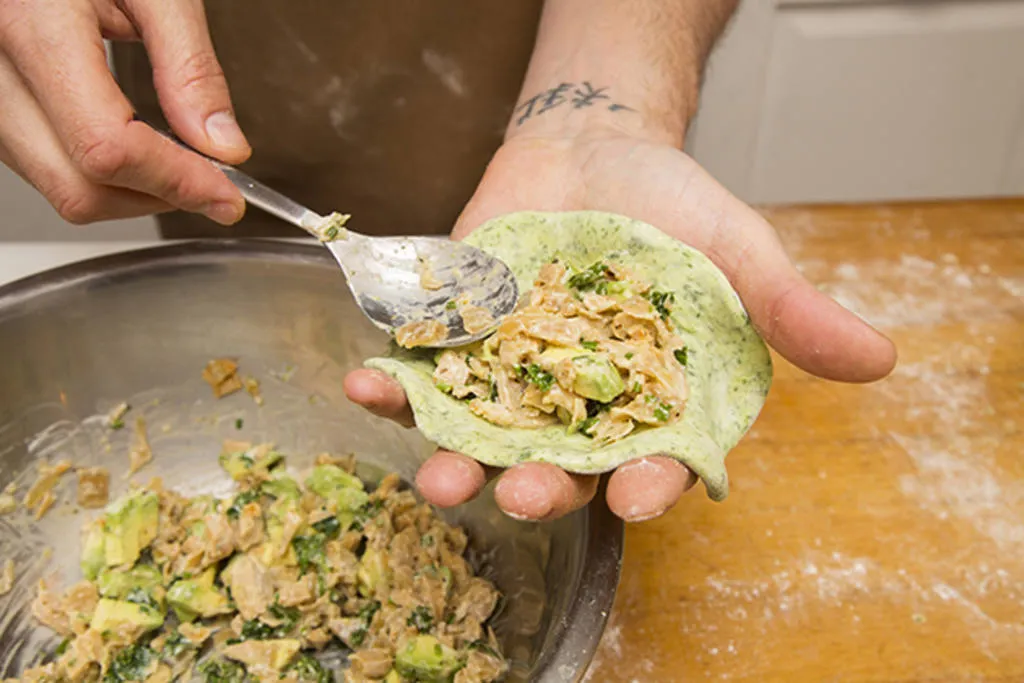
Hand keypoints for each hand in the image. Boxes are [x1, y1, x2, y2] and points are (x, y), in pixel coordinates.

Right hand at [0, 0, 247, 224]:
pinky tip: (134, 144)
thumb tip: (223, 145)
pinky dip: (96, 170)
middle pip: (77, 185)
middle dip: (155, 198)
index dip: (177, 183)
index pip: (108, 146)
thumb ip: (190, 66)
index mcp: (32, 22)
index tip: (227, 195)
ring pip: (56, 185)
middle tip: (212, 186)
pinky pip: (40, 161)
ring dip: (127, 191)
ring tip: (177, 162)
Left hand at [345, 130, 897, 521]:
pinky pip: (424, 374)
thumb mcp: (738, 251)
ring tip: (438, 477)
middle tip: (524, 494)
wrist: (593, 146)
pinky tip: (369, 384)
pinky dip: (394, 385)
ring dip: (455, 459)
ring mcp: (512, 378)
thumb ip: (789, 309)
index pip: (654, 461)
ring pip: (483, 437)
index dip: (647, 484)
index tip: (637, 497)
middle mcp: (578, 407)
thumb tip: (883, 361)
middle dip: (541, 485)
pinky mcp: (459, 341)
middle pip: (560, 465)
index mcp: (651, 404)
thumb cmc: (674, 204)